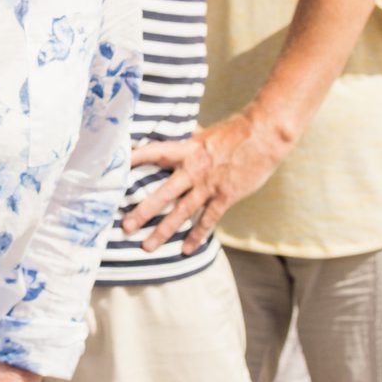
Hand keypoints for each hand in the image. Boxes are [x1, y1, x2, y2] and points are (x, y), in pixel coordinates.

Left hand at [123, 112, 285, 254]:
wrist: (264, 136)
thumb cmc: (237, 131)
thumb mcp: (208, 134)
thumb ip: (192, 140)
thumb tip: (183, 134)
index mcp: (187, 149)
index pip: (155, 153)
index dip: (135, 158)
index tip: (116, 167)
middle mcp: (194, 169)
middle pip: (163, 193)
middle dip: (143, 211)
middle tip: (125, 227)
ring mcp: (209, 185)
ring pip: (182, 212)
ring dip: (163, 231)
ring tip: (147, 246)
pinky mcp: (225, 196)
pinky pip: (207, 220)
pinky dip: (196, 235)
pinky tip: (186, 249)